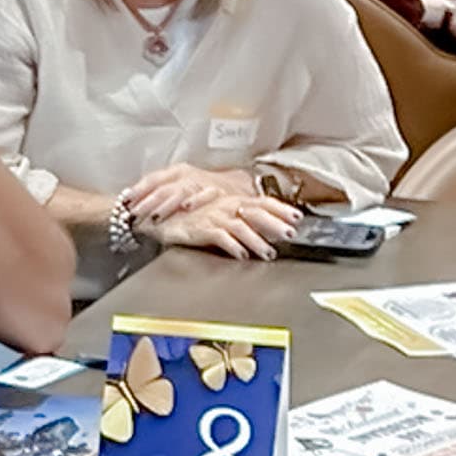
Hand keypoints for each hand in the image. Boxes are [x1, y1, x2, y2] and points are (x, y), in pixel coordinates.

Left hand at [123, 162, 252, 222]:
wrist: (237, 184)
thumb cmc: (203, 188)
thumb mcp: (181, 184)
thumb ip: (162, 191)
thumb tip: (134, 203)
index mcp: (176, 171)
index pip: (152, 179)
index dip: (138, 190)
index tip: (124, 202)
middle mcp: (187, 175)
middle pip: (163, 188)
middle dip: (147, 203)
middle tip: (134, 215)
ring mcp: (202, 182)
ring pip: (180, 192)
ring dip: (166, 205)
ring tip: (154, 216)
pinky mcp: (217, 192)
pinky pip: (205, 195)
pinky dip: (195, 201)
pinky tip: (186, 207)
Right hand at [147, 191, 296, 258]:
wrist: (158, 214)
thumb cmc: (187, 215)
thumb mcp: (216, 212)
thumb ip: (237, 219)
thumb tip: (261, 229)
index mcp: (231, 200)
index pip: (261, 201)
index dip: (280, 208)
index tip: (297, 216)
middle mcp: (225, 206)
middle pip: (256, 213)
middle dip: (276, 223)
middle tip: (291, 233)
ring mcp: (214, 217)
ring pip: (242, 227)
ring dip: (257, 240)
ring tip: (269, 252)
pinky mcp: (201, 228)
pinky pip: (221, 237)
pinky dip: (233, 246)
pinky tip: (242, 255)